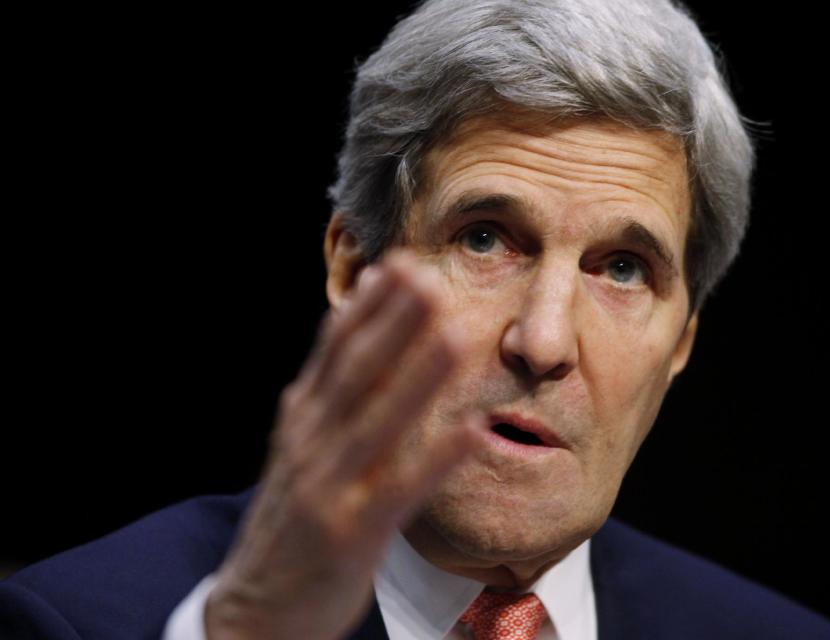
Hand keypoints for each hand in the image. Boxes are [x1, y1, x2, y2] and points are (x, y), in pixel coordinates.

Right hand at [204, 249, 484, 638]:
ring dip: (416, 375)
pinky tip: (473, 431)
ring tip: (455, 332)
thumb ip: (329, 392)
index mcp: (302, 419)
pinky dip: (435, 459)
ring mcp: (329, 488)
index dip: (368, 307)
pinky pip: (400, 490)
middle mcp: (311, 444)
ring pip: (377, 422)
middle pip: (355, 373)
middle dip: (392, 322)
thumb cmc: (293, 519)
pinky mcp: (350, 534)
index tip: (400, 263)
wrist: (254, 608)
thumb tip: (352, 324)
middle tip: (427, 273)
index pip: (335, 351)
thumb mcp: (303, 447)